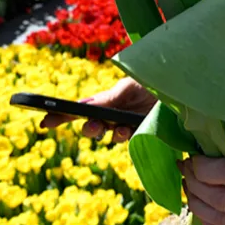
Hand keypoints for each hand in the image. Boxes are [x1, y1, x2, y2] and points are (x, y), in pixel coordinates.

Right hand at [40, 76, 155, 132]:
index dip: (61, 116)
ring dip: (109, 134)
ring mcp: (127, 127)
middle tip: (92, 127)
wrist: (179, 90)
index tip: (45, 122)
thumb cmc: (151, 83)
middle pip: (92, 127)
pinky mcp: (141, 135)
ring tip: (116, 129)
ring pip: (109, 136)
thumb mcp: (128, 86)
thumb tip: (85, 108)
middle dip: (89, 129)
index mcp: (105, 100)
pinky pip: (128, 141)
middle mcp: (113, 115)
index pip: (79, 110)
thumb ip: (108, 99)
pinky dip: (126, 136)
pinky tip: (128, 130)